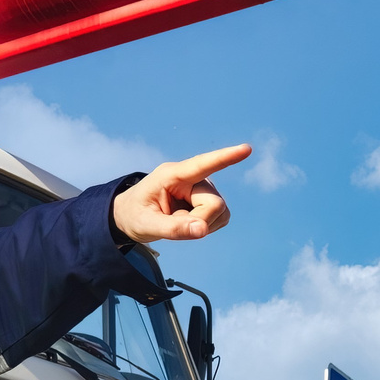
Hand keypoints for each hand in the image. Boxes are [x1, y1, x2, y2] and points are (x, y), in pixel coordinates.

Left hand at [112, 145, 249, 243]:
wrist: (133, 216)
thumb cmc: (136, 215)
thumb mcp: (147, 225)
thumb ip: (173, 228)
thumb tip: (203, 230)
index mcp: (172, 175)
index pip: (202, 164)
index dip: (225, 157)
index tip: (246, 149)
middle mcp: (192, 178)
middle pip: (214, 204)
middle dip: (198, 221)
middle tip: (173, 224)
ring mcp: (203, 188)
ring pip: (220, 212)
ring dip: (200, 224)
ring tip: (177, 220)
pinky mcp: (210, 199)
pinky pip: (221, 218)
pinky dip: (205, 226)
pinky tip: (187, 221)